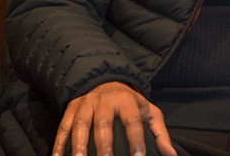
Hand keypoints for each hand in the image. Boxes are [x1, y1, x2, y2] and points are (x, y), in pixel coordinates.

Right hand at [51, 81, 175, 155]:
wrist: (106, 80)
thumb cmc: (130, 102)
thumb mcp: (148, 111)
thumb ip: (160, 133)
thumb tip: (171, 155)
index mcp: (127, 101)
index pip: (132, 122)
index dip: (136, 140)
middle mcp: (105, 101)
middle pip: (103, 124)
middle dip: (104, 145)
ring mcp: (86, 104)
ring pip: (80, 125)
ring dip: (78, 145)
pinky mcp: (71, 108)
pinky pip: (63, 127)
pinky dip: (59, 143)